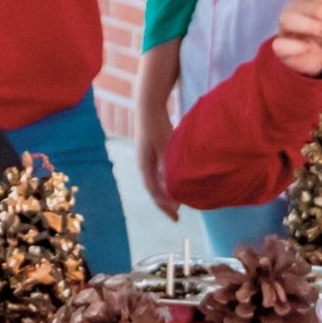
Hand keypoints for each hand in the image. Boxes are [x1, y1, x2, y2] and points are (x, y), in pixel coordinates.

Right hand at [137, 97, 179, 220]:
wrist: (149, 106)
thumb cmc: (158, 125)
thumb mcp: (166, 146)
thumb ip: (169, 165)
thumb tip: (174, 186)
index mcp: (144, 165)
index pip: (154, 191)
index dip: (165, 205)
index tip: (176, 217)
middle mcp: (143, 164)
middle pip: (154, 189)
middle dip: (165, 203)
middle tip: (177, 215)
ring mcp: (146, 159)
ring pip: (156, 181)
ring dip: (166, 192)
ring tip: (178, 203)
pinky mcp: (151, 152)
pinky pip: (158, 173)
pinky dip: (167, 181)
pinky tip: (175, 183)